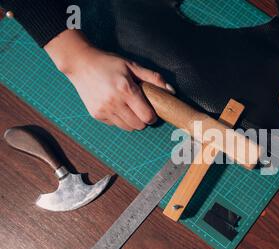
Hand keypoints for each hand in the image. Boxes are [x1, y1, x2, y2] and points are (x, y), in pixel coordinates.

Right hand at [45, 30, 174, 130]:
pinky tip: (115, 106)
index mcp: (126, 89)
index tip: (152, 111)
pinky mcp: (96, 114)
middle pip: (139, 125)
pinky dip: (119, 119)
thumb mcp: (132, 66)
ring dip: (132, 121)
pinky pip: (115, 124)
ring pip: (128, 128)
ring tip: (128, 107)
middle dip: (143, 119)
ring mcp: (104, 110)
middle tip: (140, 108)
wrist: (80, 64)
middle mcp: (114, 102)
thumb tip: (171, 91)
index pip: (147, 116)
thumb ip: (153, 78)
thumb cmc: (109, 63)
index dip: (152, 116)